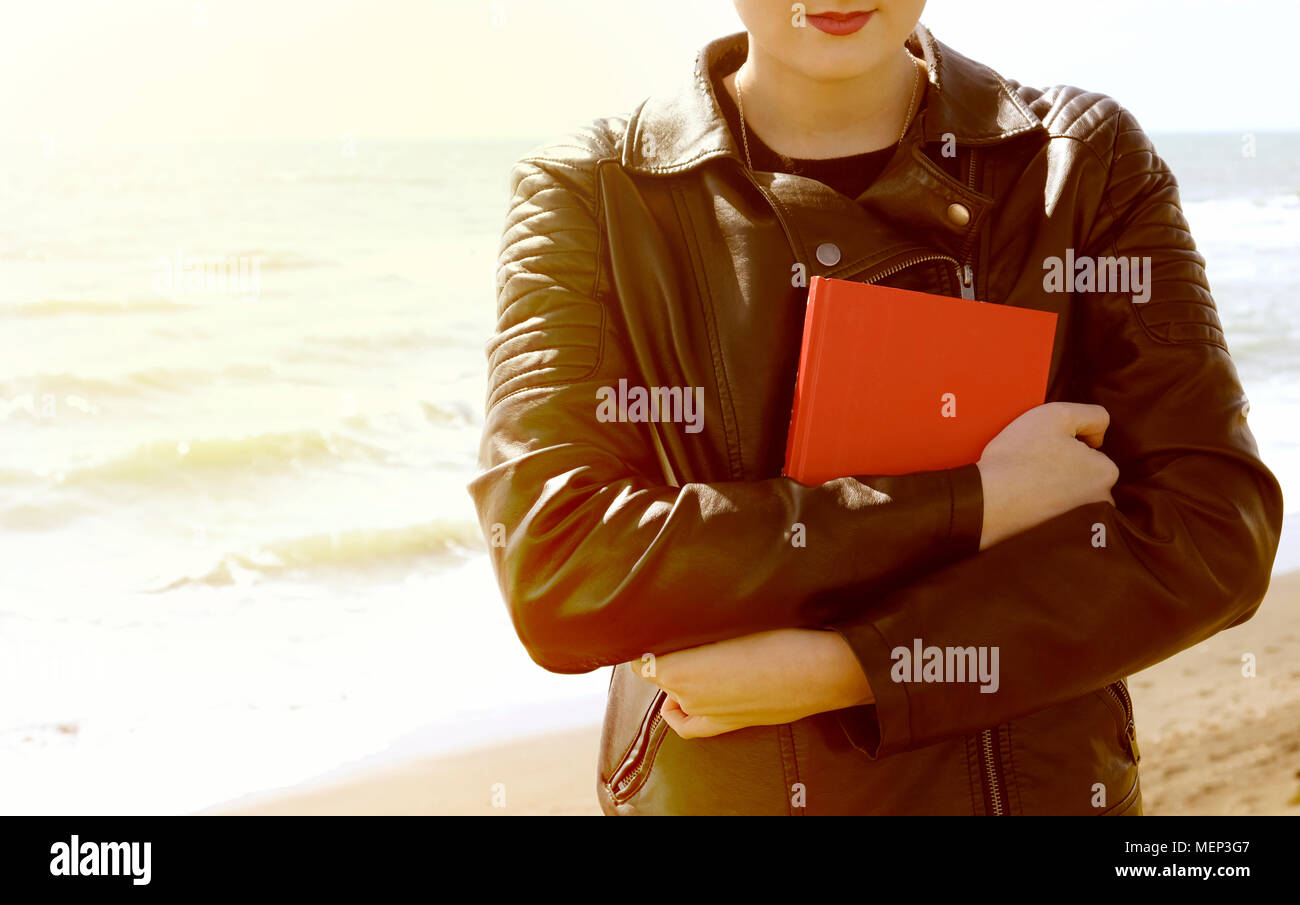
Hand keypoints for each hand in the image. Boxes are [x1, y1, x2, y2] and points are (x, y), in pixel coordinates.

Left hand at [642, 629, 872, 738]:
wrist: (823, 669)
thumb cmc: (783, 635)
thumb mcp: (735, 618)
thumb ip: (698, 622)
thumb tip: (678, 616)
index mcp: (679, 667)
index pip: (640, 656)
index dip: (643, 638)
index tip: (650, 623)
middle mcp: (686, 694)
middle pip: (654, 672)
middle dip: (660, 653)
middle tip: (677, 629)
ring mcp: (706, 712)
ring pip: (672, 693)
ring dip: (673, 676)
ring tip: (689, 653)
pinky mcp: (727, 723)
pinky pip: (688, 723)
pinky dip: (679, 712)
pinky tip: (680, 700)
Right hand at [976, 402, 1119, 549]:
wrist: (986, 503)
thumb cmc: (1019, 456)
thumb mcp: (1056, 415)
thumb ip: (1092, 415)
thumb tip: (1099, 435)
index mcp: (1105, 472)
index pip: (1094, 450)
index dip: (1068, 443)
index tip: (1044, 448)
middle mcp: (1102, 502)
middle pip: (1085, 476)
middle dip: (1067, 470)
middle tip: (1034, 466)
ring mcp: (1084, 524)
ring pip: (1073, 498)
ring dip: (1057, 491)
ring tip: (1029, 485)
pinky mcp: (1063, 539)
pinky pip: (1060, 518)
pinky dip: (1047, 510)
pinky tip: (1028, 503)